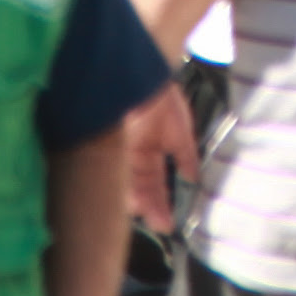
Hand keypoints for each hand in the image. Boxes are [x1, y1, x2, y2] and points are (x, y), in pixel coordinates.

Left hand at [121, 83, 195, 233]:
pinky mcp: (101, 146)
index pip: (154, 183)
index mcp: (149, 149)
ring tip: (145, 213)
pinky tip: (128, 199)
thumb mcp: (180, 130)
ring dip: (134, 200)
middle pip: (138, 188)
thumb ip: (185, 157)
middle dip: (148, 206)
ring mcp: (115, 150)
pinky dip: (118, 185)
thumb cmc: (163, 97)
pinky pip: (108, 172)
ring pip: (123, 183)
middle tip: (157, 222)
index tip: (168, 223)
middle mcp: (130, 154)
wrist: (142, 72)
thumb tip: (195, 179)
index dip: (161, 203)